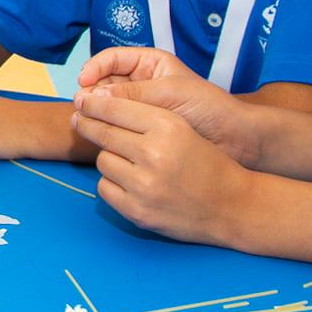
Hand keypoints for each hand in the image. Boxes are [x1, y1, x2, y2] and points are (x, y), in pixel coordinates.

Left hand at [70, 90, 252, 244]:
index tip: (82, 100)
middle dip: (87, 124)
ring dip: (109, 157)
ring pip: (102, 161)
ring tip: (124, 158)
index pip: (115, 108)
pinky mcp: (137, 211)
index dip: (94, 103)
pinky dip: (112, 182)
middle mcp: (154, 154)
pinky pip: (105, 188)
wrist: (232, 205)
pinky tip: (128, 180)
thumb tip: (98, 105)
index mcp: (167, 127)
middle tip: (78, 119)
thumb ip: (145, 116)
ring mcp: (144, 186)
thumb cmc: (206, 161)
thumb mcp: (182, 128)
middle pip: (103, 133)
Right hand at [76, 48, 258, 165]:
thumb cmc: (209, 107)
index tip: (83, 82)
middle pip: (105, 81)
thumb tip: (93, 96)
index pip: (113, 58)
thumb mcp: (170, 94)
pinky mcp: (142, 130)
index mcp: (150, 64)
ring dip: (96, 111)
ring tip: (86, 122)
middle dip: (91, 91)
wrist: (235, 140)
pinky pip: (118, 125)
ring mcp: (141, 108)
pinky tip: (99, 136)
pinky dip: (106, 128)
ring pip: (108, 105)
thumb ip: (133, 94)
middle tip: (81, 107)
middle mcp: (142, 83)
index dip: (95, 68)